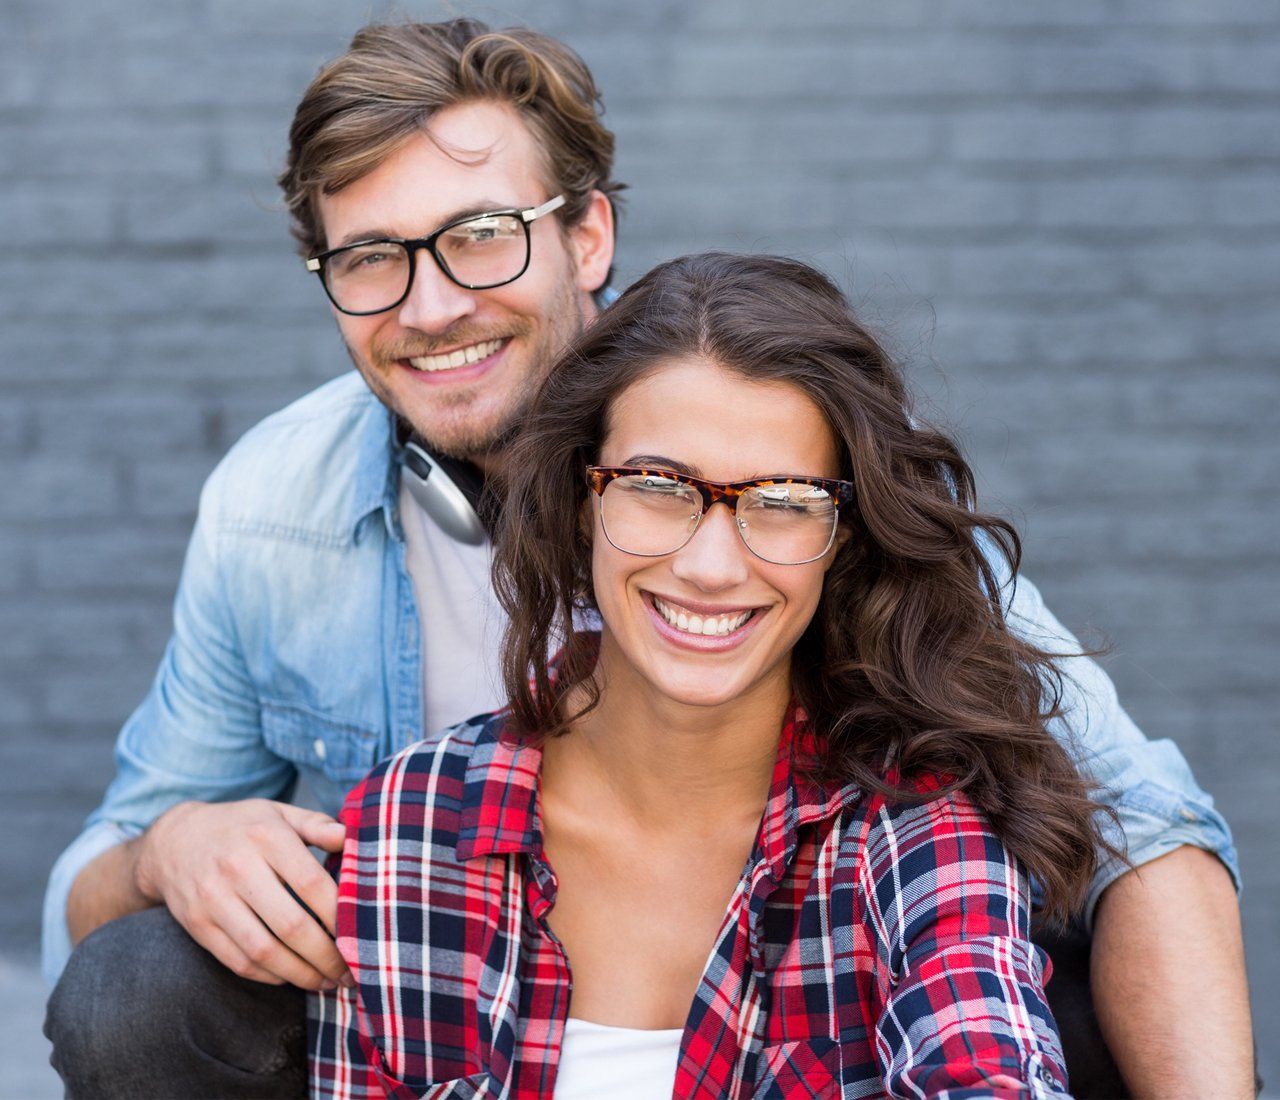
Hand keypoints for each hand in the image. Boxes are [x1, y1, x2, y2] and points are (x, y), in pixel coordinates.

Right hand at [134, 798, 350, 989]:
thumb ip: (317, 824)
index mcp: (267, 836)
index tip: (362, 934)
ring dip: (300, 974)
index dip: (340, 915)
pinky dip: (269, 976)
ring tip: (326, 982)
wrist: (173, 840)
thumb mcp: (278, 812)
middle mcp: (238, 868)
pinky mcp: (197, 925)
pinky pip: (238, 961)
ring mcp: (213, 899)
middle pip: (291, 925)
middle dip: (326, 955)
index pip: (313, 884)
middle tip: (350, 972)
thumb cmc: (241, 826)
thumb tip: (352, 837)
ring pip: (264, 951)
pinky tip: (291, 977)